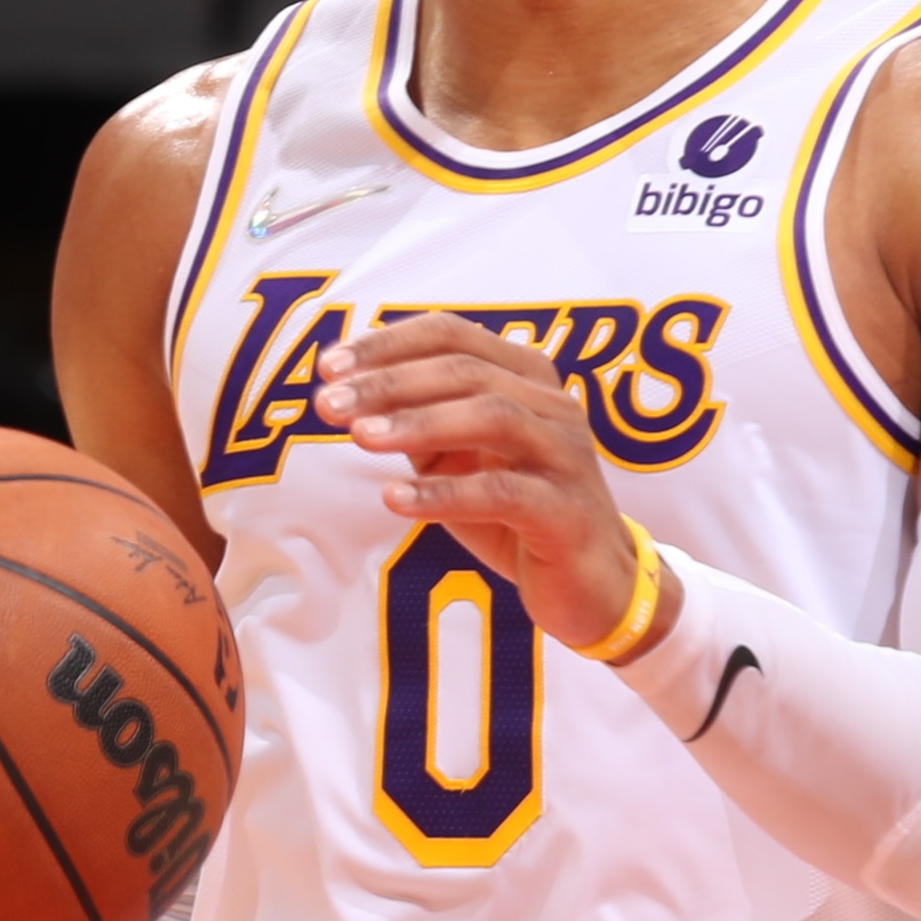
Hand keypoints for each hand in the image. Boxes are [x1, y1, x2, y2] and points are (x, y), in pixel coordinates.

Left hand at [314, 313, 653, 653]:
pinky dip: (444, 493)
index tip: (330, 366)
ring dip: (418, 423)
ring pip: (491, 417)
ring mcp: (565, 455)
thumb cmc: (518, 513)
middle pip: (465, 371)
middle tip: (329, 403)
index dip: (388, 344)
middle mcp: (552, 405)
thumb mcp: (461, 458)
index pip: (453, 335)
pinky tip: (395, 500)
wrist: (592, 584)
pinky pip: (502, 493)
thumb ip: (418, 423)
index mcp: (526, 377)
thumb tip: (347, 393)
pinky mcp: (565, 512)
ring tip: (360, 438)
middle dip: (389, 382)